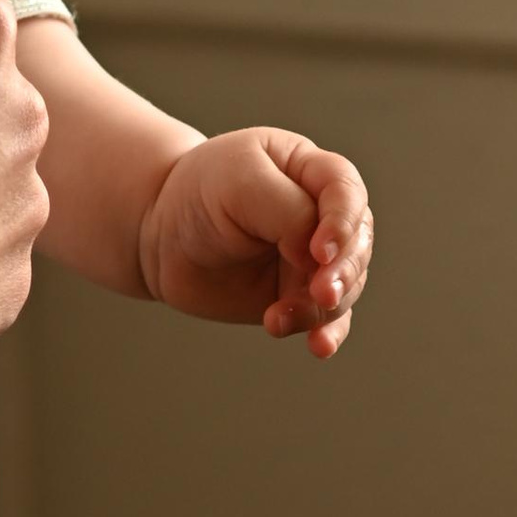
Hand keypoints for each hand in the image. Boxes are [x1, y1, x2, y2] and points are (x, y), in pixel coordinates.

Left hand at [137, 130, 371, 357]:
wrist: (160, 236)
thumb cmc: (198, 195)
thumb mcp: (238, 182)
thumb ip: (288, 212)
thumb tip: (318, 258)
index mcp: (310, 170)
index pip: (347, 191)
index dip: (342, 223)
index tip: (318, 252)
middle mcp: (321, 214)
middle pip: (356, 243)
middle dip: (343, 271)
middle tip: (321, 293)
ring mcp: (313, 258)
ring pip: (345, 286)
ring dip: (322, 307)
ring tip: (278, 318)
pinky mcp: (300, 296)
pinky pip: (328, 319)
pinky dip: (327, 333)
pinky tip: (317, 345)